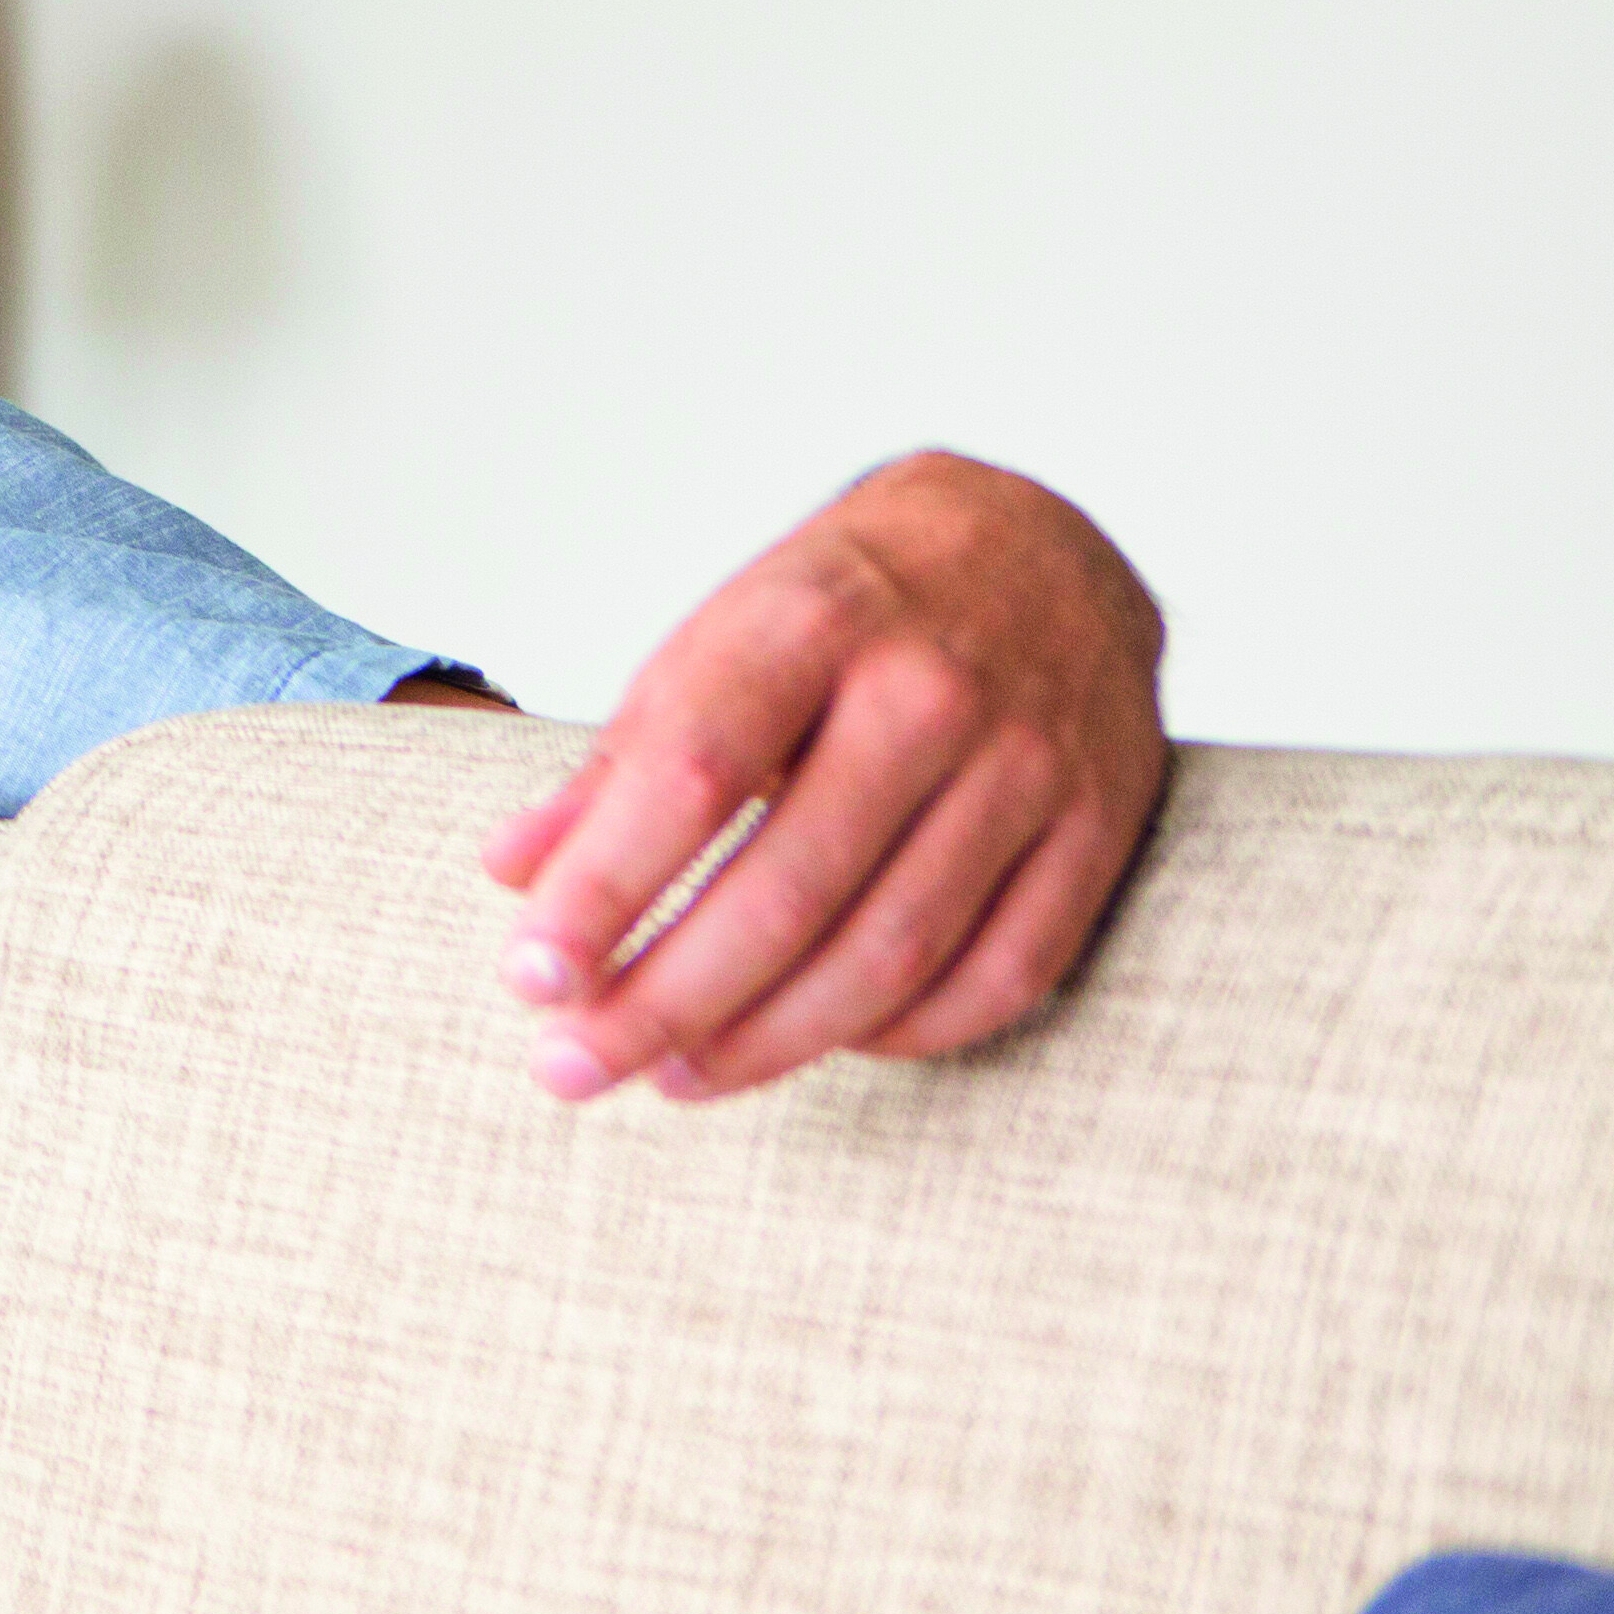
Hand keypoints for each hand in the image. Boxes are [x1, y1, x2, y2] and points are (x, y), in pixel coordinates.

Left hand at [485, 449, 1164, 1101]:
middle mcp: (928, 691)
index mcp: (809, 621)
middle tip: (574, 1065)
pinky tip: (818, 1042)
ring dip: (769, 1038)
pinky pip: (1003, 974)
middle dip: (667, 999)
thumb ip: (620, 762)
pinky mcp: (1099, 829)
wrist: (1041, 539)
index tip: (532, 977)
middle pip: (787, 889)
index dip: (605, 888)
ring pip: (891, 951)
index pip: (689, 774)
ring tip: (673, 1074)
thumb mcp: (716, 638)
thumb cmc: (846, 604)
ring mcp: (1027, 764)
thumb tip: (513, 872)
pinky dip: (904, 1033)